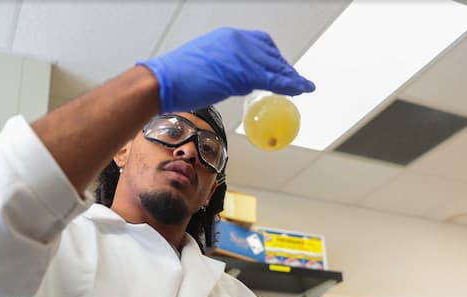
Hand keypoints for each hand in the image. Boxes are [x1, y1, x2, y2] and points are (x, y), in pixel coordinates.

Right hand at [136, 27, 314, 113]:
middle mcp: (237, 40)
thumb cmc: (174, 79)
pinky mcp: (244, 72)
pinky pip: (274, 79)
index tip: (278, 68)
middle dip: (284, 67)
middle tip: (295, 81)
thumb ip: (223, 69)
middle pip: (271, 53)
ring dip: (291, 77)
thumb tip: (234, 81)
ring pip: (275, 65)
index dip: (272, 57)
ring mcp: (241, 55)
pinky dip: (290, 84)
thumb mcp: (203, 66)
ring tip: (303, 86)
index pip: (259, 43)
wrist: (162, 82)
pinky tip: (300, 89)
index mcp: (227, 37)